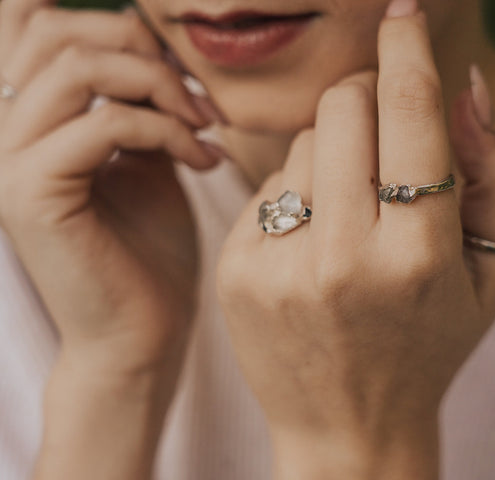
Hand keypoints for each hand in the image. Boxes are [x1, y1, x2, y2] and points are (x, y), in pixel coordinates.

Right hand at [0, 1, 221, 477]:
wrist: (142, 330)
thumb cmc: (149, 250)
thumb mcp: (146, 156)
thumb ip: (136, 100)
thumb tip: (150, 45)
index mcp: (24, 120)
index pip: (36, 22)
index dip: (113, 26)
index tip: (177, 74)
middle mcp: (0, 133)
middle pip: (56, 31)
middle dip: (143, 53)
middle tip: (199, 102)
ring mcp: (5, 162)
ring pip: (78, 68)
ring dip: (160, 89)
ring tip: (205, 128)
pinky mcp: (30, 193)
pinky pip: (105, 124)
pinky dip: (166, 132)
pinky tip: (202, 160)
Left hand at [216, 0, 494, 477]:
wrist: (348, 428)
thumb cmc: (433, 343)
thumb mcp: (494, 270)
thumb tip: (464, 84)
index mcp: (419, 255)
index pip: (411, 113)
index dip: (407, 46)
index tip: (403, 6)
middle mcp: (343, 258)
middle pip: (344, 107)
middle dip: (370, 97)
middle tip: (385, 124)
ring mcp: (279, 265)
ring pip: (303, 142)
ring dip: (334, 151)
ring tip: (352, 210)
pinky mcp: (234, 271)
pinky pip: (265, 183)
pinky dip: (298, 191)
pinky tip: (315, 239)